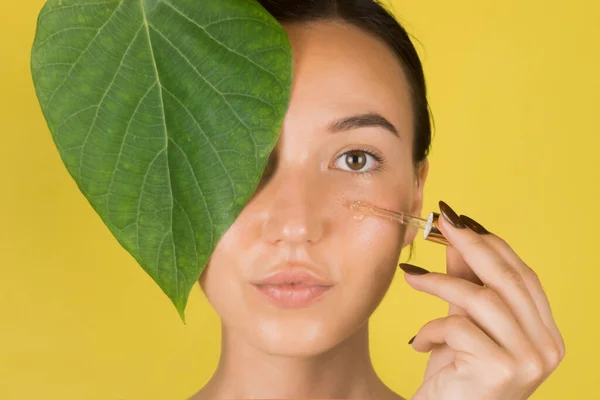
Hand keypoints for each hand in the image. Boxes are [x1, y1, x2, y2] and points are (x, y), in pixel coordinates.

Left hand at [400, 201, 564, 399]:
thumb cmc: (456, 376)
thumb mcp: (462, 322)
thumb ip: (465, 282)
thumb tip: (455, 239)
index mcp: (545, 333)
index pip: (523, 276)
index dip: (492, 244)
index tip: (460, 222)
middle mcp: (547, 347)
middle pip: (508, 279)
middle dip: (471, 245)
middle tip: (440, 224)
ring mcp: (529, 360)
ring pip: (482, 299)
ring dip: (440, 282)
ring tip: (410, 276)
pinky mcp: (501, 370)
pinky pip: (460, 328)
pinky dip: (432, 329)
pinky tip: (419, 343)